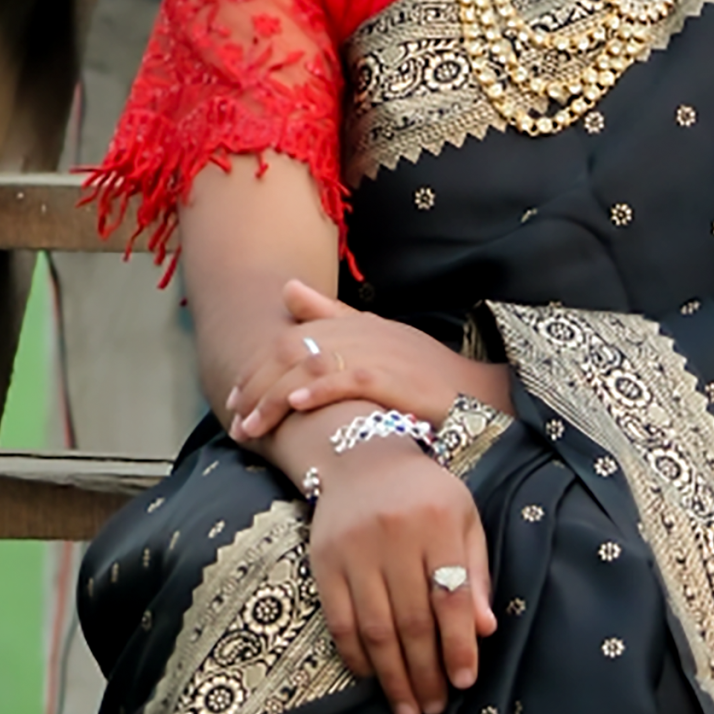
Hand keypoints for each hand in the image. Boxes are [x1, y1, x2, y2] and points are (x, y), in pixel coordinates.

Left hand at [227, 279, 509, 444]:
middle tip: (236, 420)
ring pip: (312, 367)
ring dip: (275, 397)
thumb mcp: (375, 339)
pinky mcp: (396, 378)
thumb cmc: (424, 374)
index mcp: (353, 323)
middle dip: (257, 386)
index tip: (236, 398)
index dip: (257, 367)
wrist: (478, 395)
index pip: (289, 338)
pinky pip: (349, 380)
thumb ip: (331, 314)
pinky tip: (296, 405)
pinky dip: (319, 391)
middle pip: (293, 351)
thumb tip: (287, 288)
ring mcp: (379, 354)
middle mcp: (362, 332)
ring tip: (252, 425)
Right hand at [309, 434, 496, 713]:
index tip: (465, 681)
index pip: (452, 596)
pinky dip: (356, 655)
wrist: (361, 458)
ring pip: (376, 628)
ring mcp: (354, 549)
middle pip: (413, 620)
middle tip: (436, 707)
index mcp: (438, 522)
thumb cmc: (425, 494)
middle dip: (426, 672)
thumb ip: (476, 572)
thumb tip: (484, 630)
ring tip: (408, 708)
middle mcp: (394, 536)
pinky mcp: (323, 561)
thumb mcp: (463, 519)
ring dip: (392, 676)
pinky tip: (372, 678)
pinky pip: (340, 620)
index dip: (459, 645)